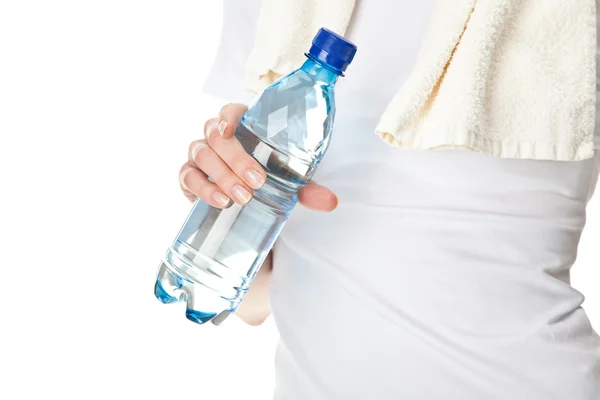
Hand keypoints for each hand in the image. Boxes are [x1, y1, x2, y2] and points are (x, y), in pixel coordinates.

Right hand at [179, 103, 337, 211]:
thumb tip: (331, 202)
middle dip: (236, 159)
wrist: (243, 209)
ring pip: (202, 155)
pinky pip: (187, 176)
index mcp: (240, 128)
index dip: (228, 116)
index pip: (230, 111)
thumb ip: (307, 189)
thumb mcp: (289, 184)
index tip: (232, 129)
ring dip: (222, 175)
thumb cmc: (265, 183)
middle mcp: (215, 137)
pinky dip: (203, 188)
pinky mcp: (188, 177)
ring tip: (242, 197)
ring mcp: (199, 155)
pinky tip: (220, 200)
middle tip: (257, 182)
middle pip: (216, 136)